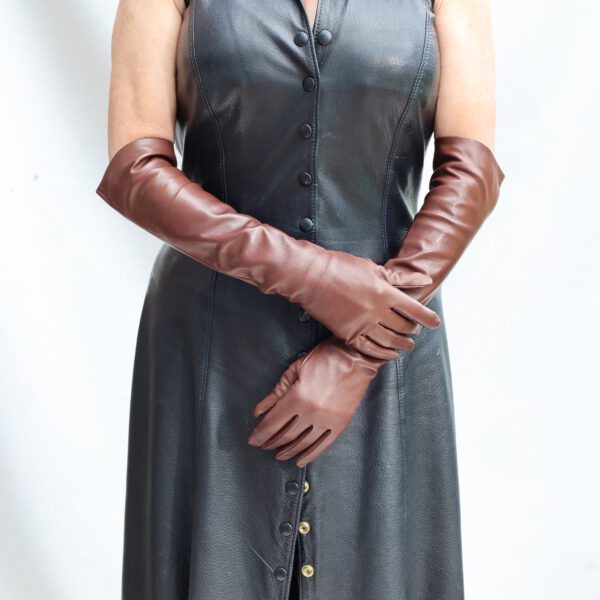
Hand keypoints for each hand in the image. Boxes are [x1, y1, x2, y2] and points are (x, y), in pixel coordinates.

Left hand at [248, 336, 388, 466]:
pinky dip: (310, 454)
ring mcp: (327, 419)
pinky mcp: (341, 423)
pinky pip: (323, 444)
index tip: (253, 439)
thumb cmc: (324, 357)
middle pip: (286, 435)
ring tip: (279, 455)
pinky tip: (300, 460)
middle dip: (271, 442)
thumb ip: (276, 393)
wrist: (356, 356)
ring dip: (288, 451)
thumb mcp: (294, 370)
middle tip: (263, 446)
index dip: (260, 433)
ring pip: (303, 443)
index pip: (273, 423)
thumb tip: (259, 411)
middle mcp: (311, 412)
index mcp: (297, 397)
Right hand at [296, 259, 439, 359]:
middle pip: (403, 327)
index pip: (414, 309)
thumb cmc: (340, 267)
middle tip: (416, 330)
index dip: (428, 318)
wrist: (310, 276)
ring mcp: (361, 324)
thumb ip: (400, 278)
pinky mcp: (347, 334)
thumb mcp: (373, 267)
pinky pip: (369, 349)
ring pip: (389, 342)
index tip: (435, 323)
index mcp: (384, 292)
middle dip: (413, 330)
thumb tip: (424, 280)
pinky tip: (390, 354)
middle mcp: (376, 311)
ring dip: (401, 345)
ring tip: (407, 345)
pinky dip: (383, 354)